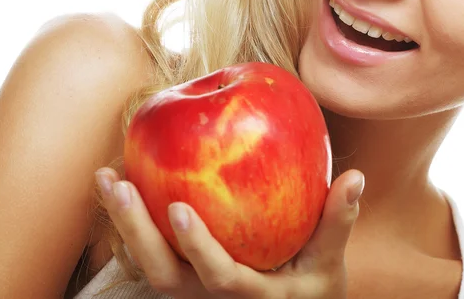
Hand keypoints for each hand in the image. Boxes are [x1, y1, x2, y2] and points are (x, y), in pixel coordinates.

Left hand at [95, 167, 363, 298]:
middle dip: (136, 230)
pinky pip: (147, 255)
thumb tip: (356, 177)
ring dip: (122, 223)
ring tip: (106, 176)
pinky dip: (129, 224)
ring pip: (146, 266)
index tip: (179, 209)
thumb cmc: (312, 292)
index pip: (220, 279)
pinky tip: (120, 183)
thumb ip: (338, 221)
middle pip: (163, 275)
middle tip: (117, 184)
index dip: (199, 248)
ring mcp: (192, 294)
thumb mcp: (330, 264)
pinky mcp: (181, 281)